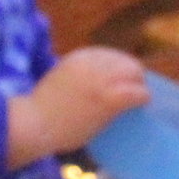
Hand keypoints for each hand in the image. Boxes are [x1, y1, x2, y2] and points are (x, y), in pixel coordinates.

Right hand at [5, 47, 148, 166]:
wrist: (34, 123)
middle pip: (125, 61)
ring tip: (141, 97)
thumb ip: (77, 76)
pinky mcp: (109, 98)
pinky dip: (142, 97)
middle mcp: (92, 63)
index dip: (118, 68)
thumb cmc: (40, 110)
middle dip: (132, 74)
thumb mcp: (59, 79)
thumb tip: (93, 85)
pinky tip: (144, 103)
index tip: (120, 79)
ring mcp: (102, 80)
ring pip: (134, 74)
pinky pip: (136, 93)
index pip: (109, 55)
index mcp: (79, 57)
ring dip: (139, 85)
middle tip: (134, 89)